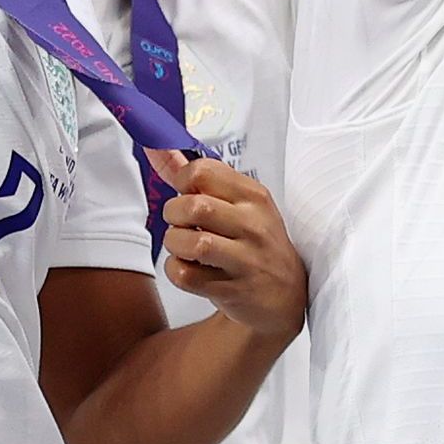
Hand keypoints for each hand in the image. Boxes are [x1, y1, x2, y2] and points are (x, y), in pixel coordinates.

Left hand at [153, 150, 309, 342]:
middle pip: (193, 206)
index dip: (182, 181)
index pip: (202, 171)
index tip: (187, 193)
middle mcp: (253, 224)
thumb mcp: (238, 204)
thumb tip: (158, 147)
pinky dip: (176, 270)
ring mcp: (246, 259)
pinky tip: (190, 268)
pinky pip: (185, 275)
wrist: (286, 295)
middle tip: (182, 223)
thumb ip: (196, 178)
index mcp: (253, 195)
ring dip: (175, 244)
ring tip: (185, 247)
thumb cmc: (255, 243)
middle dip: (173, 214)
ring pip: (189, 242)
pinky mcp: (234, 289)